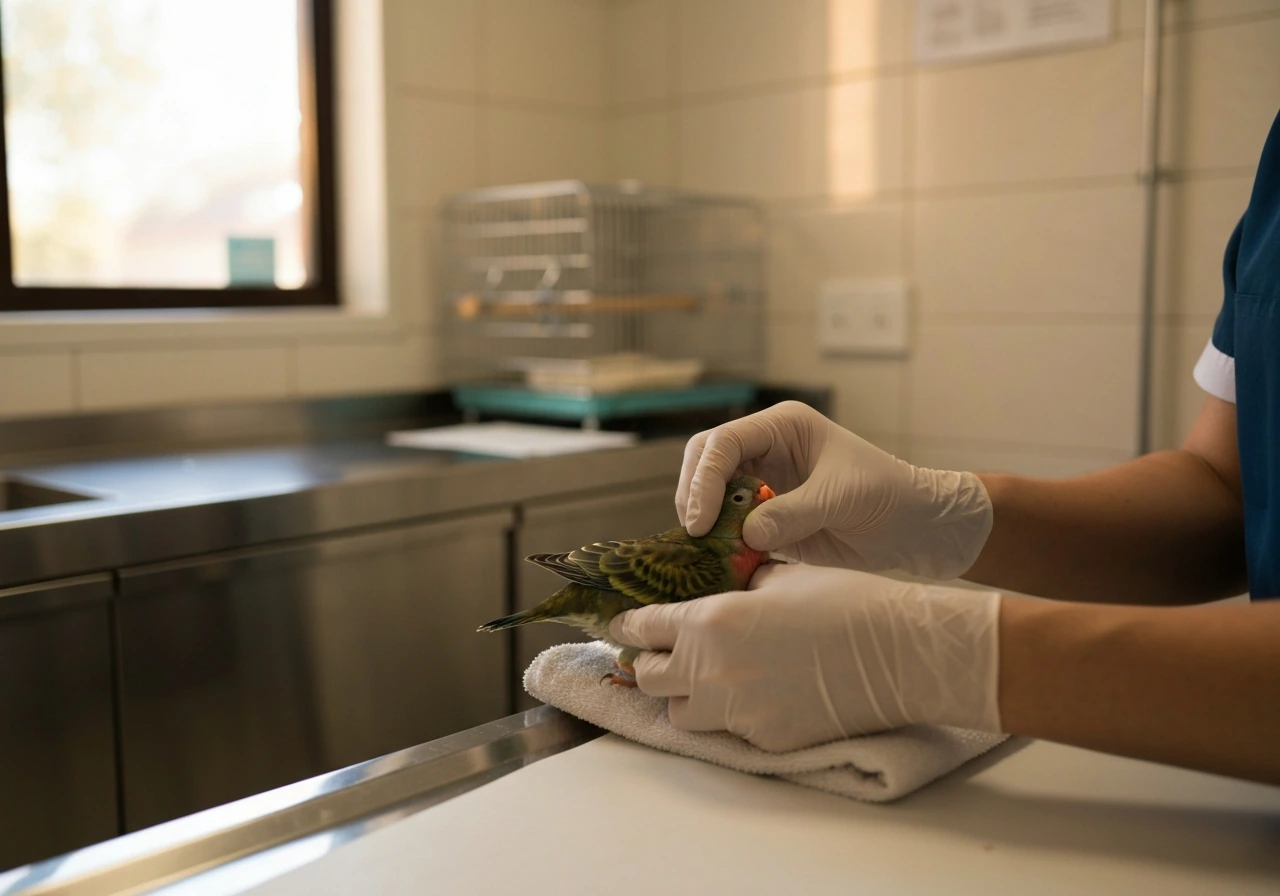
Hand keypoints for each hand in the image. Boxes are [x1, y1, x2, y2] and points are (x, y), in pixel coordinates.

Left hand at [610, 563, 1001, 751]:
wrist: (896, 652)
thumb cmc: (846, 602)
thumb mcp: (781, 577)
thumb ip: (737, 587)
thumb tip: (722, 589)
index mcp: (710, 620)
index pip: (643, 627)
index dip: (630, 625)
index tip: (624, 626)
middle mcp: (710, 670)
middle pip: (647, 677)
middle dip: (649, 663)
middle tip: (664, 655)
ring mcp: (735, 712)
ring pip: (678, 713)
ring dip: (684, 696)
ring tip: (708, 681)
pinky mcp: (762, 742)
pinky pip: (725, 733)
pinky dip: (730, 717)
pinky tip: (755, 698)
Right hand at [677, 401, 992, 578]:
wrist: (915, 527)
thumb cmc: (888, 495)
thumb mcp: (841, 499)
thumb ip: (792, 513)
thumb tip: (746, 534)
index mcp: (782, 427)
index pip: (724, 443)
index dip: (704, 479)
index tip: (701, 520)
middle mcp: (766, 449)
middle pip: (704, 462)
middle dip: (693, 495)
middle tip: (696, 534)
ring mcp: (763, 483)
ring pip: (710, 494)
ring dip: (703, 520)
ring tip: (707, 549)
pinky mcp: (766, 516)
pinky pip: (728, 525)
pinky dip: (719, 541)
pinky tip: (720, 559)